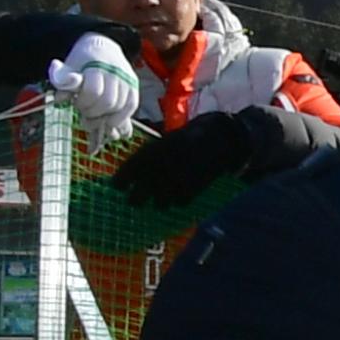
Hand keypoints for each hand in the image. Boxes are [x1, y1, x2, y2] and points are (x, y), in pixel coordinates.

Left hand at [45, 35, 138, 130]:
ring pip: (119, 106)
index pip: (93, 91)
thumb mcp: (68, 68)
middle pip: (107, 102)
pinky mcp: (134, 86)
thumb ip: (62, 83)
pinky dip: (120, 116)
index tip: (75, 101)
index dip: (82, 102)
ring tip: (95, 114)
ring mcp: (127, 79)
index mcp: (96, 66)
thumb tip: (60, 99)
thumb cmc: (82, 61)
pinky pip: (131, 106)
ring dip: (105, 115)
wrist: (102, 47)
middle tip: (84, 110)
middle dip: (93, 111)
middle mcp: (115, 72)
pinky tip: (109, 120)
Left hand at [109, 116, 253, 207]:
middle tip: (136, 199)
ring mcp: (175, 184)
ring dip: (159, 201)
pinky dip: (179, 200)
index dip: (120, 183)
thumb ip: (149, 156)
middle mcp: (157, 172)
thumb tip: (134, 172)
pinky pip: (179, 203)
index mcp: (148, 155)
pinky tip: (181, 193)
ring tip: (162, 197)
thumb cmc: (190, 135)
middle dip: (136, 199)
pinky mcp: (192, 191)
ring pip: (159, 204)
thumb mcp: (165, 141)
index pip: (124, 176)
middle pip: (136, 198)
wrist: (220, 138)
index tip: (119, 186)